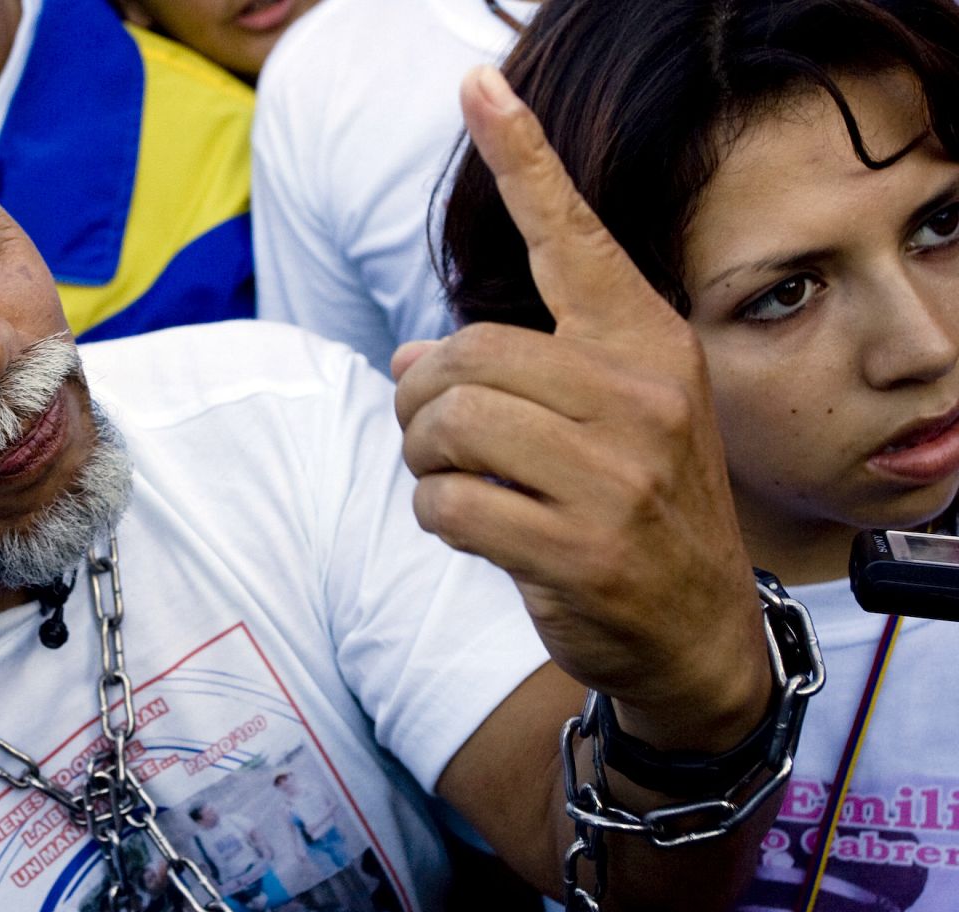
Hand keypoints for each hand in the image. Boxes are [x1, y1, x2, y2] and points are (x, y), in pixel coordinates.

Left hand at [392, 66, 765, 747]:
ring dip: (423, 455)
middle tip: (432, 429)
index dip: (522, 158)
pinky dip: (437, 514)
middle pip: (466, 353)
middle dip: (421, 397)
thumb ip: (520, 373)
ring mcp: (618, 475)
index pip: (572, 238)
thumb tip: (410, 352)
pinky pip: (449, 504)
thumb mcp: (604, 421)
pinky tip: (470, 526)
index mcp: (645, 345)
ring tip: (448, 475)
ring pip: (450, 424)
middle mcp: (641, 396)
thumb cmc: (631, 510)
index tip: (475, 87)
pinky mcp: (581, 548)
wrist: (694, 631)